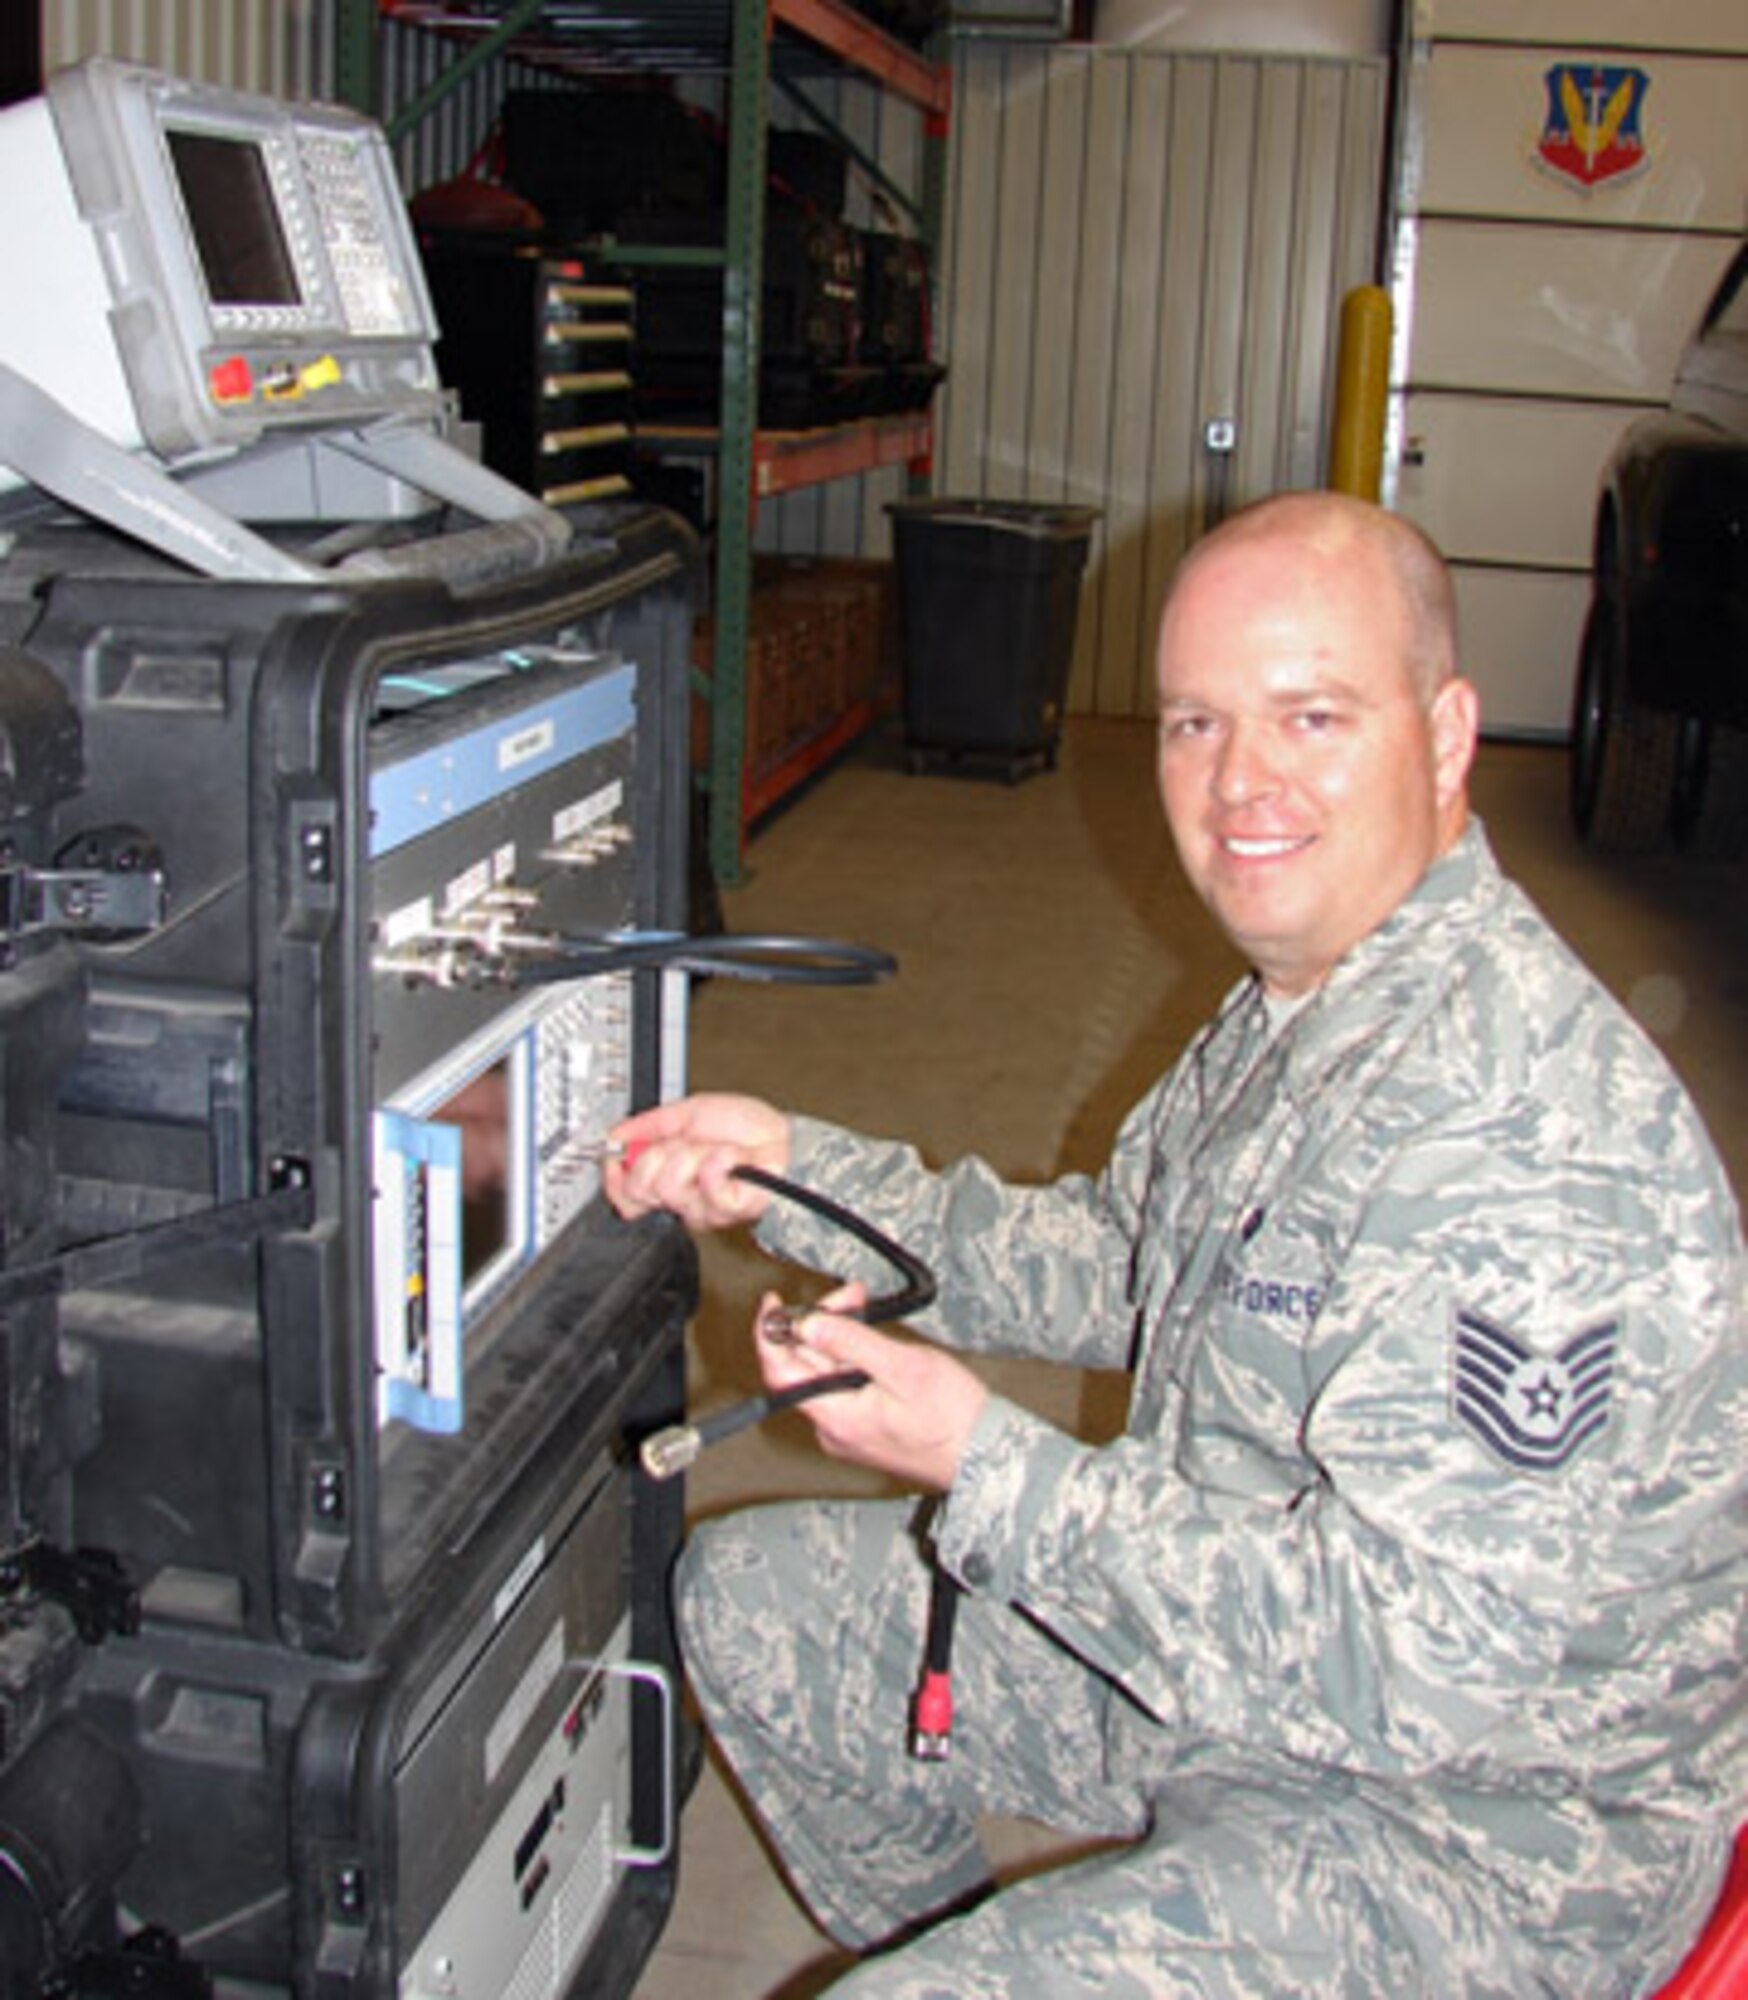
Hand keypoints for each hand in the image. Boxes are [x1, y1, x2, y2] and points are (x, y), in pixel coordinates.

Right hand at [605, 1091, 790, 1229]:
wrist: (783, 1140)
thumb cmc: (746, 1129)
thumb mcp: (687, 1113)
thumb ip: (647, 1125)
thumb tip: (615, 1134)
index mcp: (666, 1175)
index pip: (624, 1194)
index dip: (614, 1176)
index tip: (617, 1156)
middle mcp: (679, 1195)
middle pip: (636, 1191)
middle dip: (654, 1156)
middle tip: (679, 1145)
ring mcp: (699, 1207)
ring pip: (666, 1185)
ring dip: (691, 1155)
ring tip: (712, 1150)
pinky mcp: (721, 1209)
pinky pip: (704, 1182)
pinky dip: (719, 1159)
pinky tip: (730, 1158)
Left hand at [755, 1283, 987, 1491]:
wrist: (985, 1453)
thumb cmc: (953, 1419)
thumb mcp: (903, 1366)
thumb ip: (851, 1342)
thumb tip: (810, 1324)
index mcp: (837, 1416)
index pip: (781, 1373)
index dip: (771, 1334)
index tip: (773, 1305)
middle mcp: (836, 1428)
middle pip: (807, 1367)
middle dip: (823, 1324)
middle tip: (850, 1295)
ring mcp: (851, 1430)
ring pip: (828, 1374)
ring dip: (842, 1337)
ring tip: (867, 1310)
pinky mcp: (867, 1428)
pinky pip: (846, 1387)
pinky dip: (855, 1358)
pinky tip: (874, 1342)